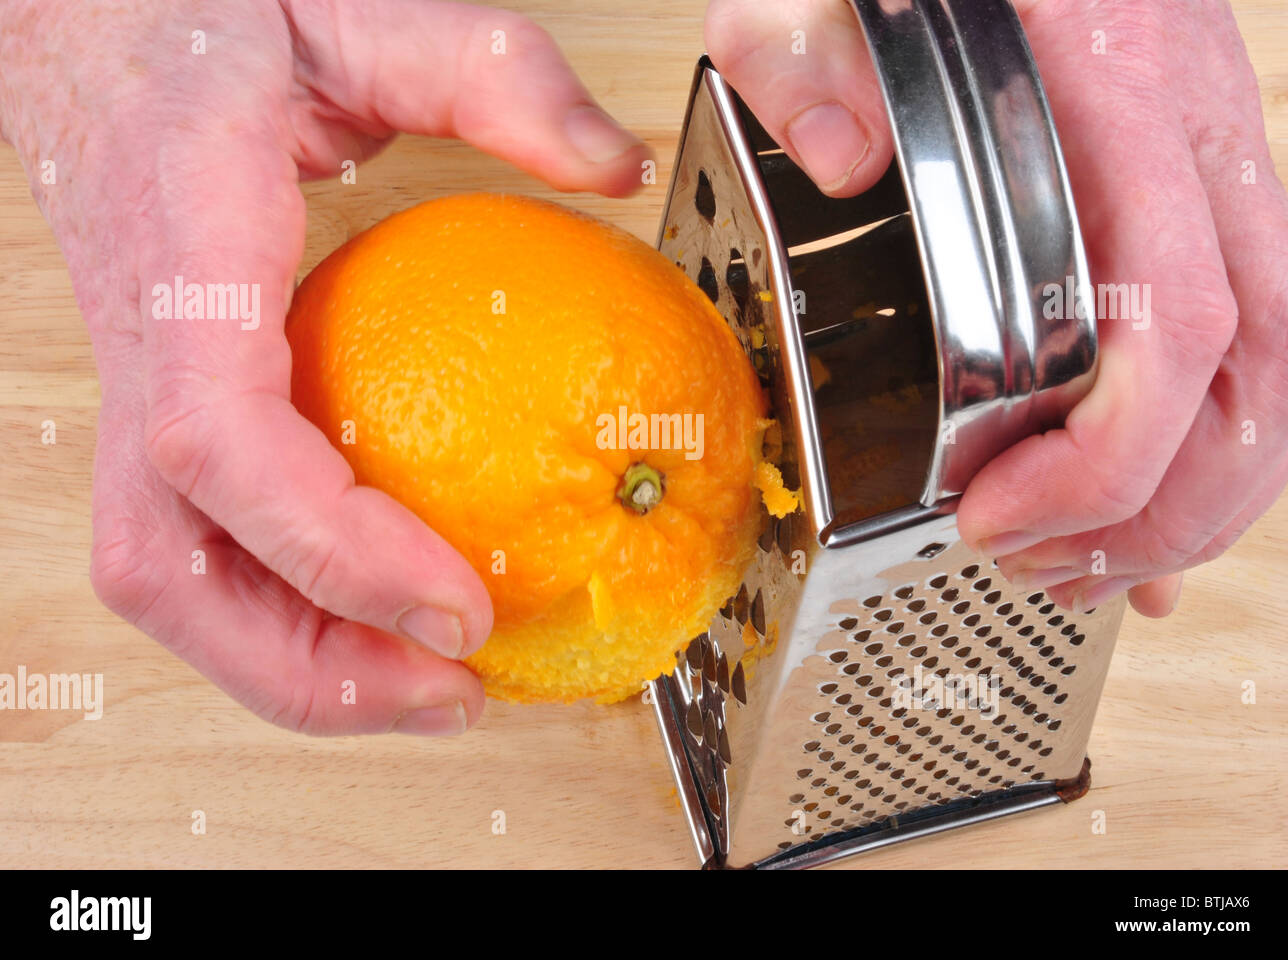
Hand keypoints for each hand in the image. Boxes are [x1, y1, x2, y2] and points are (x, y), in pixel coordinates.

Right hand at [0, 0, 649, 733]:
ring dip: (291, 661)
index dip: (330, 549)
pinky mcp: (165, 403)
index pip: (222, 442)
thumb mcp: (358, 12)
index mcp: (185, 253)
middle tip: (448, 693)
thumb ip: (491, 73)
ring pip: (168, 577)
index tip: (454, 607)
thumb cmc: (197, 15)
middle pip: (168, 565)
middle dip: (303, 661)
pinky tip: (380, 612)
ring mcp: (141, 387)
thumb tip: (612, 166)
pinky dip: (289, 607)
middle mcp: (145, 346)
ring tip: (424, 687)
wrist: (87, 17)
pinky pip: (205, 542)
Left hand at [706, 0, 1287, 615]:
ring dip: (1195, 501)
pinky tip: (1147, 524)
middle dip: (1164, 510)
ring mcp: (1214, 176)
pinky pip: (1247, 346)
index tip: (998, 513)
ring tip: (1079, 567)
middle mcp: (1195, 143)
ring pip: (1277, 375)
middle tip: (1039, 568)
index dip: (1110, 453)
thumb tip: (838, 154)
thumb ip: (804, 49)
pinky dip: (1204, 452)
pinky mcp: (1199, 203)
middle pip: (1263, 374)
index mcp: (1116, 96)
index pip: (1178, 313)